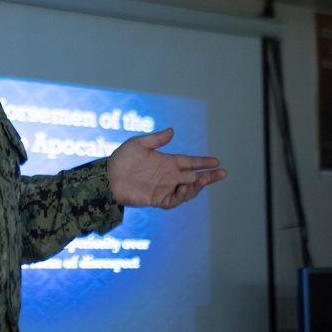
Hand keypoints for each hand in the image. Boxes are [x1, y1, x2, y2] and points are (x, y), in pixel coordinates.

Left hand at [107, 127, 226, 209]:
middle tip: (223, 173)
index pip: (190, 161)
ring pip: (187, 189)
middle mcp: (169, 175)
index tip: (216, 161)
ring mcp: (164, 188)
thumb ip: (156, 139)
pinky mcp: (157, 199)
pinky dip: (182, 196)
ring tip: (204, 179)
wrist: (108, 178)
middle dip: (209, 176)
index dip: (203, 162)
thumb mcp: (139, 144)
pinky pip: (174, 200)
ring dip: (198, 186)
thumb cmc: (121, 159)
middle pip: (194, 176)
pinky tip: (186, 188)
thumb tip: (173, 130)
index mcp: (167, 162)